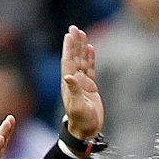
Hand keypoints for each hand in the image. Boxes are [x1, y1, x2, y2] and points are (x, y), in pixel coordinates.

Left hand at [60, 25, 103, 140]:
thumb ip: (73, 91)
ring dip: (81, 48)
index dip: (69, 48)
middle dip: (74, 43)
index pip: (68, 61)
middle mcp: (74, 80)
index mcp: (69, 84)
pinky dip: (90, 58)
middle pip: (74, 57)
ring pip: (82, 61)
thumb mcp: (77, 107)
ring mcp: (82, 83)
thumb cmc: (81, 120)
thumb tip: (68, 76)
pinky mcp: (90, 86)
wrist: (87, 130)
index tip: (70, 35)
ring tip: (82, 34)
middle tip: (74, 28)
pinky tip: (90, 48)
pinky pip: (90, 68)